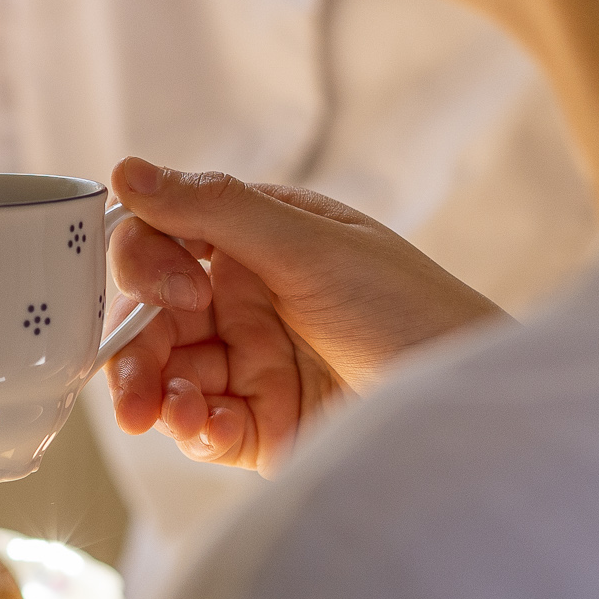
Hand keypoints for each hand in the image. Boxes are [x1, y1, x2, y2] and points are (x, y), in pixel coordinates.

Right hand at [104, 158, 508, 471]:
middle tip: (133, 390)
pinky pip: (199, 425)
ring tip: (167, 415)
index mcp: (258, 240)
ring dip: (156, 394)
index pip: (164, 240)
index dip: (149, 266)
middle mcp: (247, 299)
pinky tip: (208, 428)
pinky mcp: (263, 426)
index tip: (181, 292)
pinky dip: (191, 428)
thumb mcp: (312, 248)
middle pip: (153, 317)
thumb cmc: (412, 310)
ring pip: (167, 375)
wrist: (472, 407)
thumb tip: (126, 170)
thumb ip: (217, 210)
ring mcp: (254, 364)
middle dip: (133, 350)